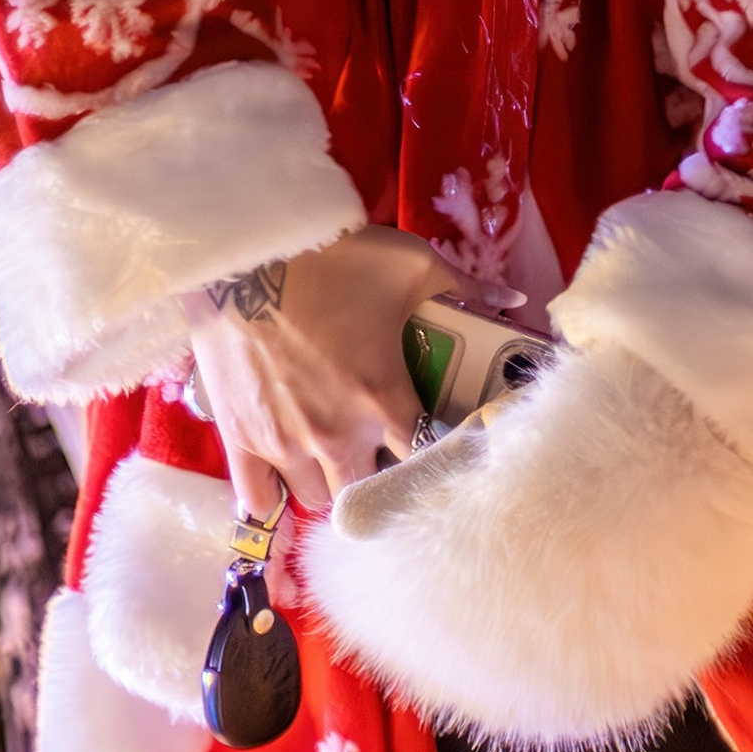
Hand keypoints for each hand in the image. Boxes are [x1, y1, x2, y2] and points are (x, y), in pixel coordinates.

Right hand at [184, 225, 464, 518]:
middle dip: (379, 475)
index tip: (433, 447)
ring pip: (318, 499)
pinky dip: (273, 498)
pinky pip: (258, 500)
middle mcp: (338, 435)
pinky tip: (284, 478)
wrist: (244, 251)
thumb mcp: (410, 263)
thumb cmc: (331, 257)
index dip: (433, 458)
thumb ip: (465, 286)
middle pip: (370, 492)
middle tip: (378, 449)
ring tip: (333, 455)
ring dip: (330, 482)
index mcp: (384, 400)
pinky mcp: (240, 438)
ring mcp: (284, 443)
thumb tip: (512, 298)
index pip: (424, 461)